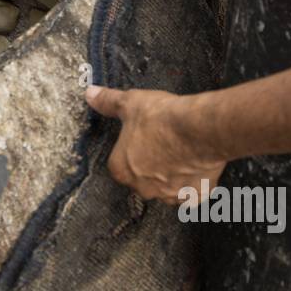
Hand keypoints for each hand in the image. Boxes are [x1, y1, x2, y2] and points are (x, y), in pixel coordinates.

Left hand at [85, 85, 226, 203]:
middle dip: (151, 165)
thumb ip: (108, 101)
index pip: (120, 163)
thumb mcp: (129, 103)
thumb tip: (90, 94)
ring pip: (167, 188)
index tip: (143, 137)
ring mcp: (170, 195)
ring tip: (182, 151)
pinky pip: (192, 192)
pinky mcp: (194, 196)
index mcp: (121, 170)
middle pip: (143, 179)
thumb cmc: (162, 118)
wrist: (199, 128)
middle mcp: (143, 188)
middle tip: (163, 143)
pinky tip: (198, 163)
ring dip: (173, 175)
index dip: (132, 148)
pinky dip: (195, 182)